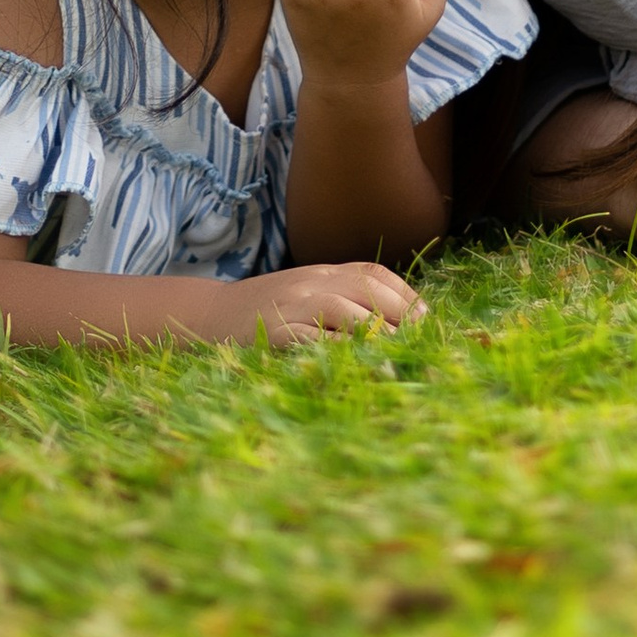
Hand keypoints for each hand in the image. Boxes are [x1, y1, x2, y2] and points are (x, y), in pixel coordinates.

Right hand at [229, 258, 427, 344]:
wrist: (209, 315)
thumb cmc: (267, 311)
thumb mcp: (307, 294)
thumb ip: (344, 299)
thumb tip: (399, 323)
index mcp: (324, 272)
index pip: (375, 273)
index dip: (406, 295)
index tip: (426, 320)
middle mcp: (311, 282)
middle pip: (367, 289)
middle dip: (401, 315)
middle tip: (421, 342)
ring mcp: (291, 305)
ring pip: (343, 310)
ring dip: (377, 332)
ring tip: (398, 354)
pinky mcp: (273, 333)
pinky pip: (311, 338)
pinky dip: (338, 350)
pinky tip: (356, 363)